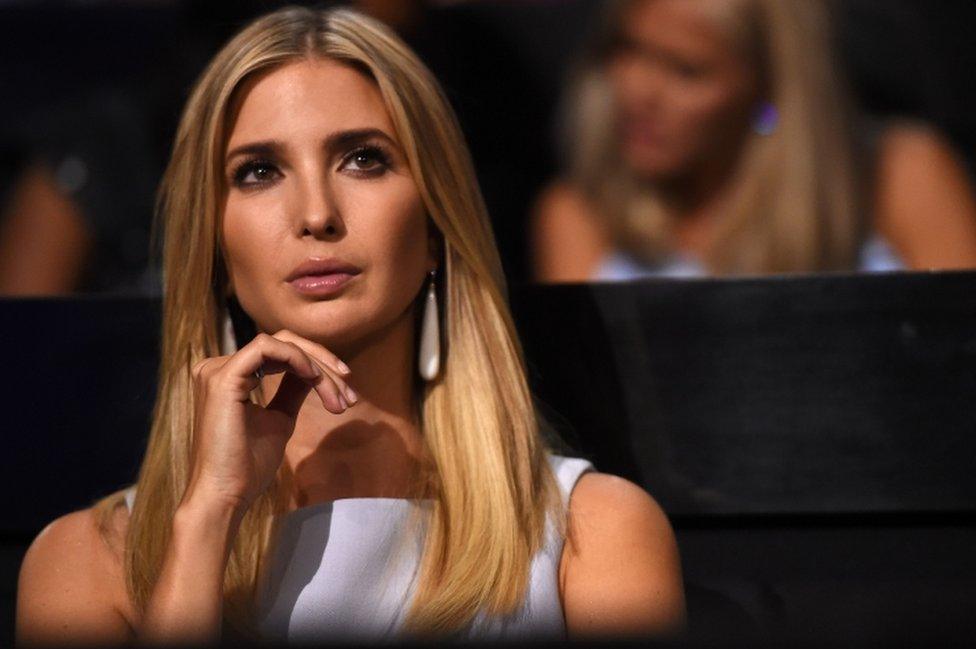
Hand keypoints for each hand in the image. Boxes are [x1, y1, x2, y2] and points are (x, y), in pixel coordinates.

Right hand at [182, 330, 356, 514]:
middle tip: (349, 395)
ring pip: (281, 344)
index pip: (280, 352)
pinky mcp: (223, 377)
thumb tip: (315, 371)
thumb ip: (292, 390)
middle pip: (284, 343)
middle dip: (324, 363)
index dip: (318, 364)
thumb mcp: (280, 419)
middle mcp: (219, 366)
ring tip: (338, 397)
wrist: (226, 495)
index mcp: (231, 375)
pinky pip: (267, 348)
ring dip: (318, 367)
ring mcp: (217, 369)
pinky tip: (315, 378)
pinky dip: (298, 359)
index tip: (346, 393)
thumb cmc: (249, 465)